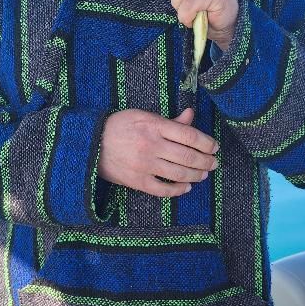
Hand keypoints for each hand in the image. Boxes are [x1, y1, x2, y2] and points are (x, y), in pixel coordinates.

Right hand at [98, 107, 219, 197]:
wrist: (90, 143)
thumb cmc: (119, 126)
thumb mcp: (143, 116)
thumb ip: (169, 121)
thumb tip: (191, 115)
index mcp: (154, 125)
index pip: (190, 135)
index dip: (207, 143)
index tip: (214, 147)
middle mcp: (151, 145)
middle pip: (188, 156)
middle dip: (206, 162)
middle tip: (214, 163)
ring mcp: (144, 165)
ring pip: (179, 174)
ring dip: (196, 176)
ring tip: (203, 174)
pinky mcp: (137, 181)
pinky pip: (163, 190)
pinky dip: (178, 190)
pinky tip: (186, 187)